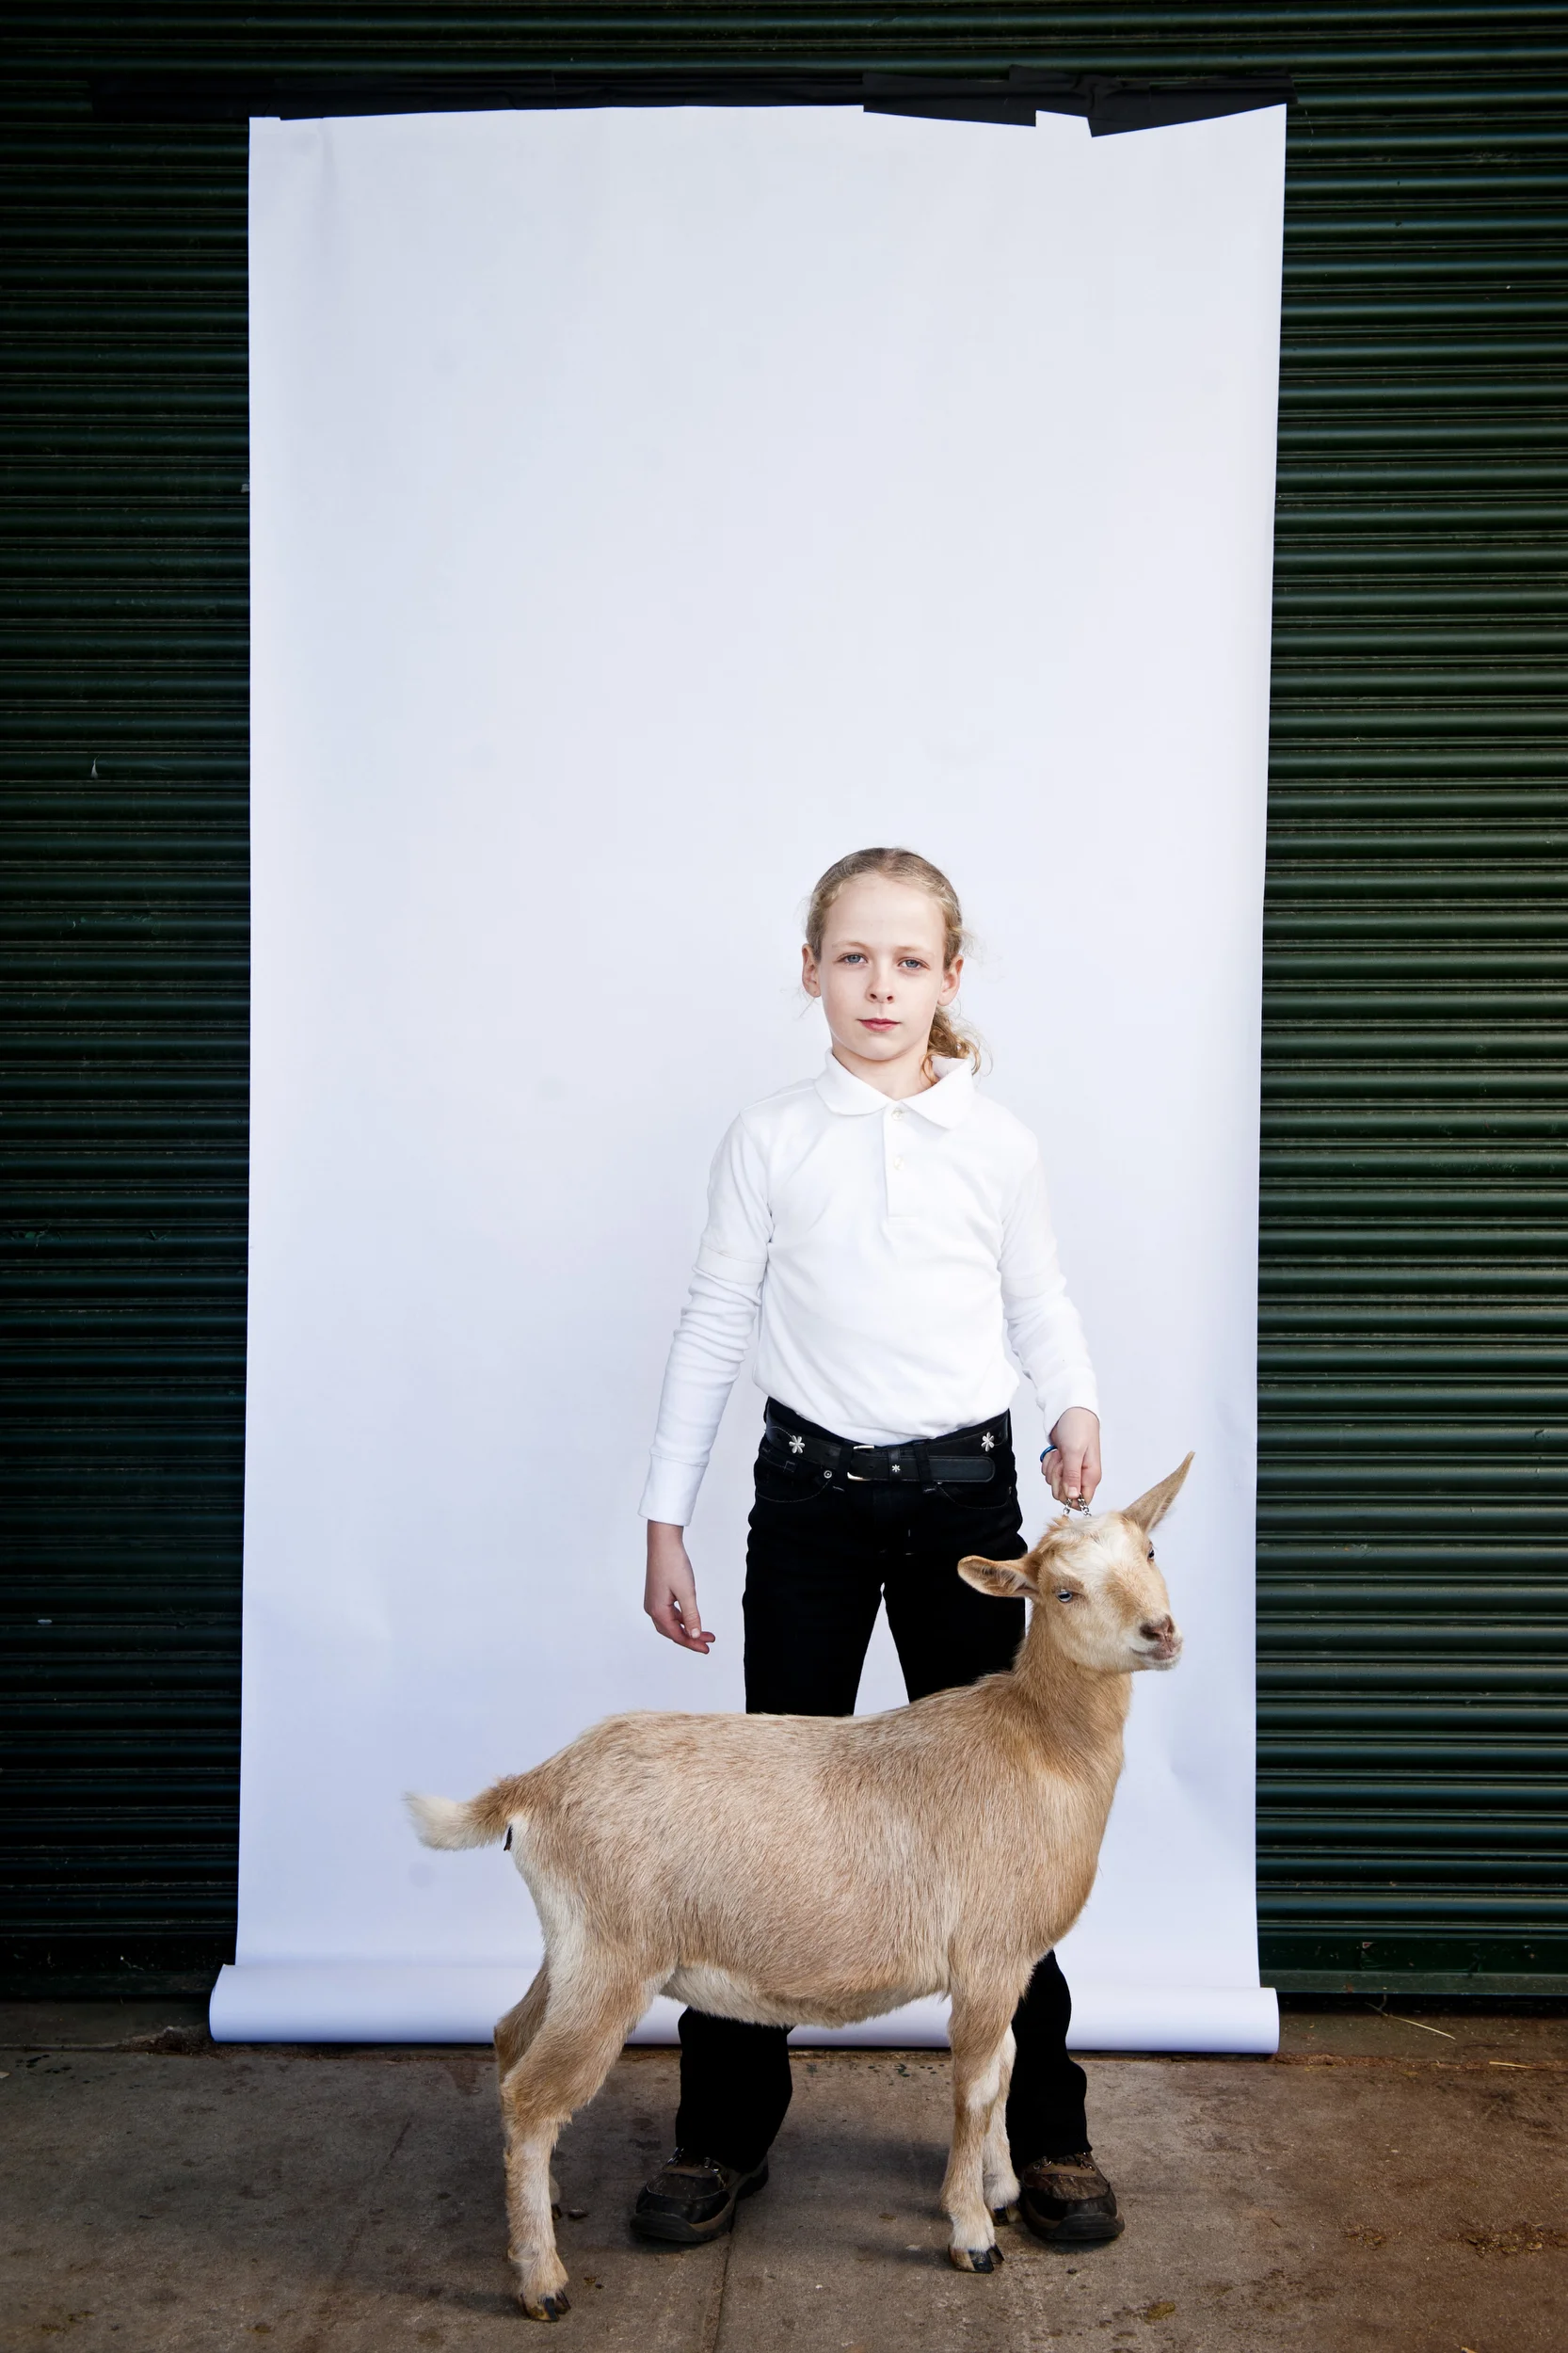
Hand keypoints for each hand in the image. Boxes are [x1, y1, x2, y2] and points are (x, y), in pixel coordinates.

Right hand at [644, 1522, 715, 1654]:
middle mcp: (652, 1609)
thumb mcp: (687, 1592)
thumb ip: (691, 1616)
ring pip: (670, 1623)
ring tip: (703, 1632)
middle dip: (690, 1638)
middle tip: (707, 1642)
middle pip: (672, 1632)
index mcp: (658, 1611)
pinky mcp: (657, 1594)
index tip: (707, 1648)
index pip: (677, 1635)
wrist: (663, 1542)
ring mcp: (653, 1601)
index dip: (693, 1643)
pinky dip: (681, 1619)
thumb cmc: (673, 1564)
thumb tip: (695, 1635)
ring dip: (687, 1628)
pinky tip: (691, 1618)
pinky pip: (669, 1613)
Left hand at [1043, 1407, 1101, 1507]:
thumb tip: (1074, 1497)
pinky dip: (1050, 1462)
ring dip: (1053, 1468)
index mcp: (1092, 1476)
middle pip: (1065, 1494)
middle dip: (1058, 1478)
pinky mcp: (1062, 1465)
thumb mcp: (1074, 1452)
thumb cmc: (1078, 1427)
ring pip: (1056, 1483)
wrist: (1070, 1411)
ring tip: (1061, 1453)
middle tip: (1062, 1462)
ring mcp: (1072, 1470)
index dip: (1069, 1496)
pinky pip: (1050, 1473)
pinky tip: (1057, 1451)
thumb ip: (1073, 1476)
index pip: (1083, 1501)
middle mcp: (1083, 1476)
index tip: (1064, 1481)